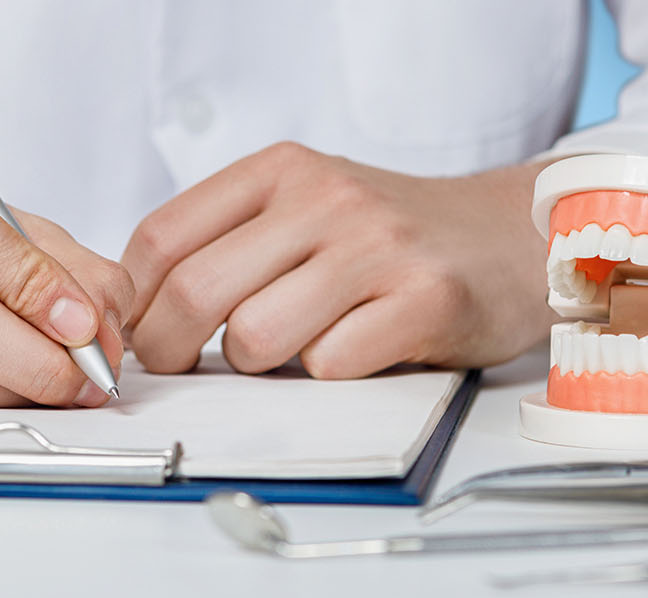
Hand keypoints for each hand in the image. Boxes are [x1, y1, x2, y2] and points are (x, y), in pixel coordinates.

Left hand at [121, 142, 556, 377]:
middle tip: (185, 371)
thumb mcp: (303, 209)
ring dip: (258, 367)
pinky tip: (354, 352)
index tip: (137, 337)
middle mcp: (324, 198)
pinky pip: (330, 364)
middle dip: (172, 351)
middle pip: (197, 293)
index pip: (162, 239)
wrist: (513, 236)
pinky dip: (327, 377)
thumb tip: (138, 311)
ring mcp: (376, 247)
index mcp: (280, 171)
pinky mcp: (424, 299)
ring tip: (290, 352)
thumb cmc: (393, 238)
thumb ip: (228, 243)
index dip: (135, 304)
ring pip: (257, 337)